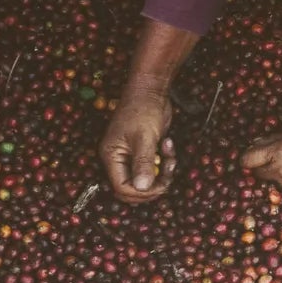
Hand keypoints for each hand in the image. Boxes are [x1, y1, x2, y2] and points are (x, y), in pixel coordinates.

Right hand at [100, 89, 177, 203]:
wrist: (150, 90)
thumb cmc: (143, 110)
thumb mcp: (144, 137)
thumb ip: (143, 163)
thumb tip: (143, 188)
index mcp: (112, 157)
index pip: (122, 187)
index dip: (141, 192)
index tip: (160, 185)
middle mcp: (118, 159)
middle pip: (133, 187)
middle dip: (153, 185)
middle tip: (168, 174)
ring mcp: (131, 155)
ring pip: (146, 178)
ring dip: (163, 171)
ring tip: (169, 154)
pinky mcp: (143, 151)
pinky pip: (154, 166)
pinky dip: (165, 160)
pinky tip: (168, 143)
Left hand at [241, 132, 281, 204]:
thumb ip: (276, 140)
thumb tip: (257, 144)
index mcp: (278, 151)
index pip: (248, 159)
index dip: (248, 160)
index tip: (251, 160)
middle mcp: (279, 170)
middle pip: (259, 174)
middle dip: (266, 169)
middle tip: (281, 164)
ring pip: (277, 184)